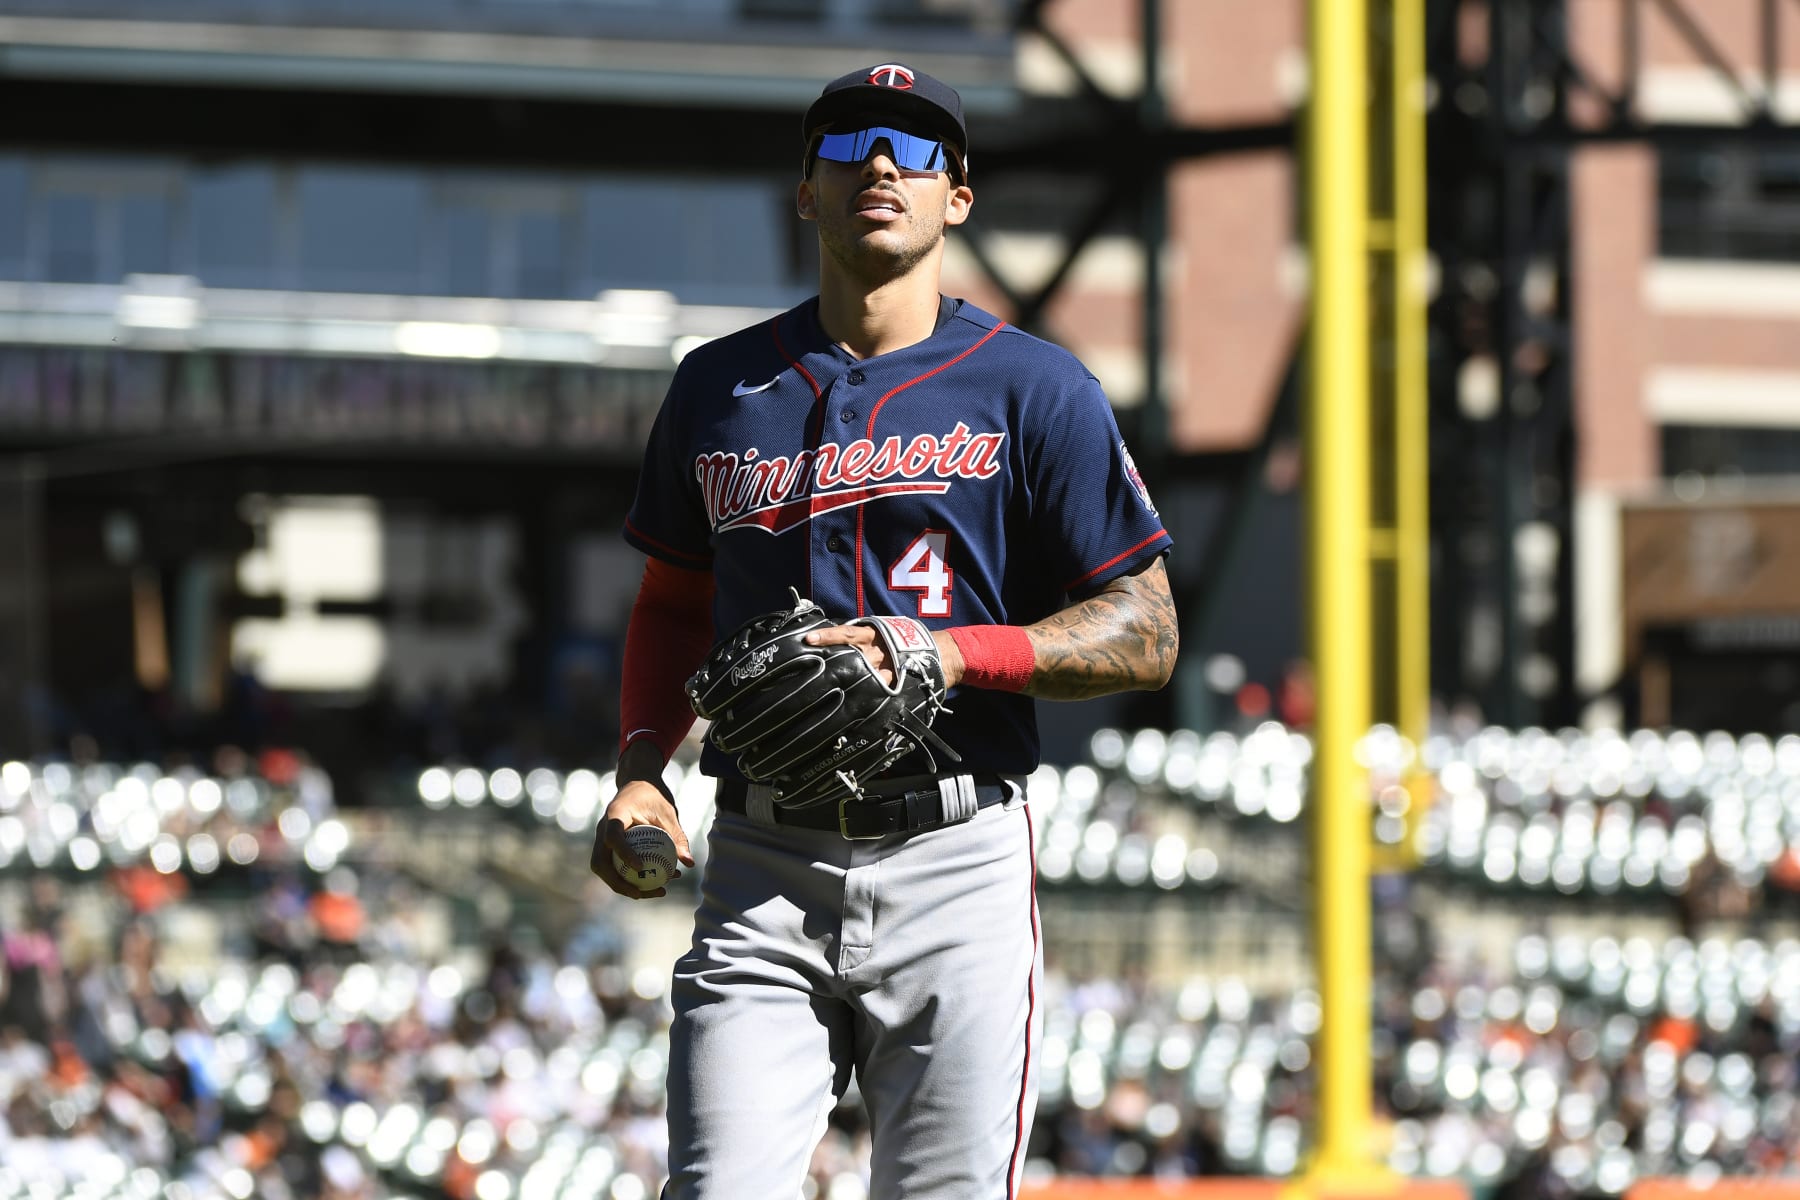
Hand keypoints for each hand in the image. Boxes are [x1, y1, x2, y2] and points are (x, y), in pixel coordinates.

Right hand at [590, 741, 696, 898]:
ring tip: (651, 893)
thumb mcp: (668, 813)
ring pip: (604, 869)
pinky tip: (652, 886)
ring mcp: (602, 839)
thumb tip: (689, 863)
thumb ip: (677, 836)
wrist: (637, 784)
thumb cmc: (653, 796)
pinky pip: (613, 868)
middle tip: (641, 894)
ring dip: (622, 885)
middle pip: (600, 861)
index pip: (613, 836)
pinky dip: (628, 879)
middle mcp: (603, 828)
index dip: (624, 853)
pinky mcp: (607, 848)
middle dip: (617, 882)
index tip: (640, 867)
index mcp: (615, 814)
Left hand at [802, 624, 964, 688]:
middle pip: (851, 657)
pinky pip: (876, 692)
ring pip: (862, 675)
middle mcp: (878, 651)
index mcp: (875, 634)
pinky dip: (864, 700)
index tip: (808, 640)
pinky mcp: (894, 684)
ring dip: (844, 682)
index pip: (846, 633)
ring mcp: (886, 669)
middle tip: (808, 667)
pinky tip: (850, 710)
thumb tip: (834, 637)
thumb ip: (863, 633)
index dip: (828, 636)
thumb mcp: (886, 629)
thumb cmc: (908, 638)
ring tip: (820, 692)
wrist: (941, 653)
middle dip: (832, 663)